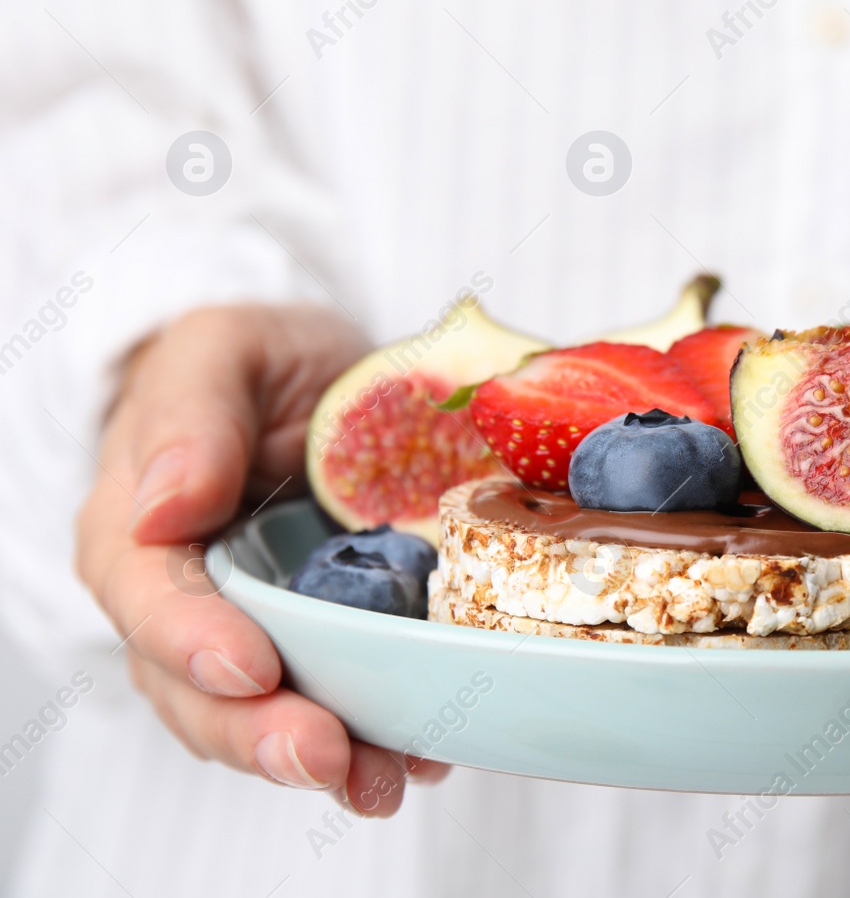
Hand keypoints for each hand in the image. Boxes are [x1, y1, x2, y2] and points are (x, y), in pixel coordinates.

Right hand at [74, 304, 449, 815]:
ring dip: (326, 759)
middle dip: (261, 732)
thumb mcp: (224, 350)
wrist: (316, 380)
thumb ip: (191, 416)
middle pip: (200, 690)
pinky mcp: (323, 644)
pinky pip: (340, 702)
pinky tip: (427, 755)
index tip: (250, 666)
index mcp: (138, 534)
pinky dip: (380, 735)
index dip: (192, 642)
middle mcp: (185, 603)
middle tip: (328, 758)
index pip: (149, 602)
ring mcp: (255, 633)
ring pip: (265, 717)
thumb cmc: (258, 360)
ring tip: (385, 783)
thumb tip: (162, 506)